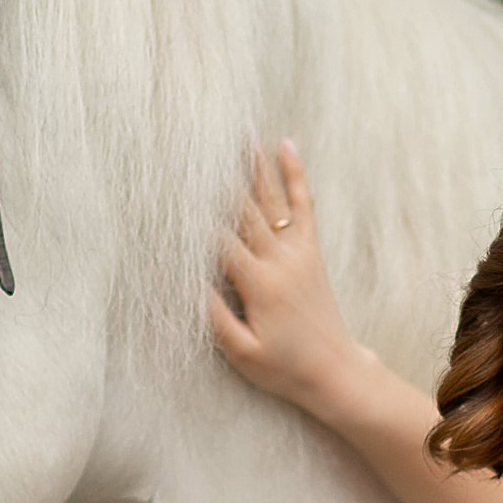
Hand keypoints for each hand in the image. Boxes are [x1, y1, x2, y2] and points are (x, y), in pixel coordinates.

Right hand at [206, 140, 373, 419]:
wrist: (336, 372)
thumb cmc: (285, 368)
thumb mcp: (242, 353)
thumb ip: (215, 316)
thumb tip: (188, 281)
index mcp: (259, 284)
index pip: (218, 241)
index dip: (190, 215)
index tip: (167, 188)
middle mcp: (280, 261)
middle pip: (242, 210)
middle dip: (216, 177)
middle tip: (195, 143)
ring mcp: (298, 252)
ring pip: (271, 200)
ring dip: (254, 164)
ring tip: (240, 131)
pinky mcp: (311, 252)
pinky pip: (304, 206)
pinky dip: (295, 176)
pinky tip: (287, 147)